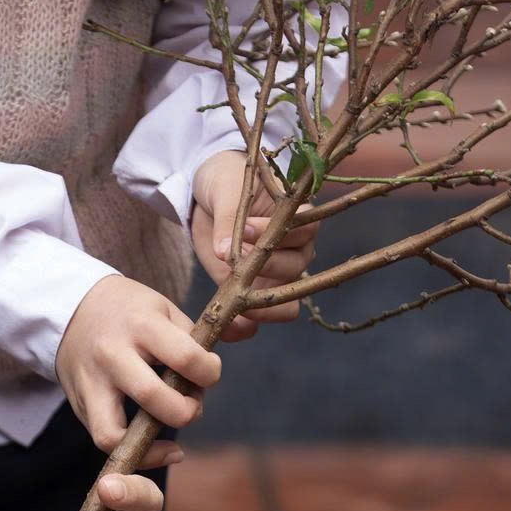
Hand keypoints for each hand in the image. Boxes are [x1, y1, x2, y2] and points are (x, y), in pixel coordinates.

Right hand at [55, 273, 218, 454]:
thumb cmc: (130, 311)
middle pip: (154, 399)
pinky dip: (134, 453)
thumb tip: (242, 340)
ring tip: (172, 440)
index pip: (186, 358)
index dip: (210, 372)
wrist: (72, 308)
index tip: (209, 372)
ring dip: (153, 445)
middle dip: (186, 411)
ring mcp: (92, 382)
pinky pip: (103, 440)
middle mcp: (112, 355)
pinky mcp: (80, 403)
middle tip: (192, 404)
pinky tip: (156, 449)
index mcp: (141, 325)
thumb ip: (198, 334)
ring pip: (116, 432)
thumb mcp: (165, 308)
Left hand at [190, 150, 317, 340]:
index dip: (276, 234)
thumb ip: (229, 218)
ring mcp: (277, 276)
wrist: (206, 197)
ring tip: (230, 304)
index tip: (245, 230)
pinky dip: (242, 328)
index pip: (304, 231)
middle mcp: (296, 250)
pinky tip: (222, 329)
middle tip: (234, 267)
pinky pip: (258, 321)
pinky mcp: (253, 293)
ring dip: (259, 308)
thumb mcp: (226, 190)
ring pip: (285, 303)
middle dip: (265, 271)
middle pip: (296, 270)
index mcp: (300, 217)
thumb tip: (224, 251)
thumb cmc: (225, 182)